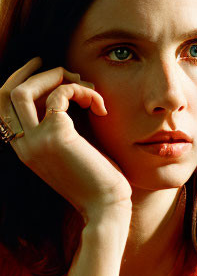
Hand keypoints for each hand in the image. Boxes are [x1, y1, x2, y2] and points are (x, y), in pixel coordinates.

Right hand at [0, 57, 131, 221]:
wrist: (107, 207)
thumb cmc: (99, 181)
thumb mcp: (74, 150)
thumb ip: (63, 126)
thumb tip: (66, 93)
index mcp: (24, 149)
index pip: (4, 107)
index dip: (20, 82)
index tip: (42, 68)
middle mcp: (23, 145)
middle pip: (7, 94)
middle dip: (33, 72)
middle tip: (65, 68)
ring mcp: (35, 141)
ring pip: (23, 90)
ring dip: (55, 77)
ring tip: (84, 84)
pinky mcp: (56, 135)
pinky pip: (61, 94)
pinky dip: (82, 91)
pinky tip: (101, 107)